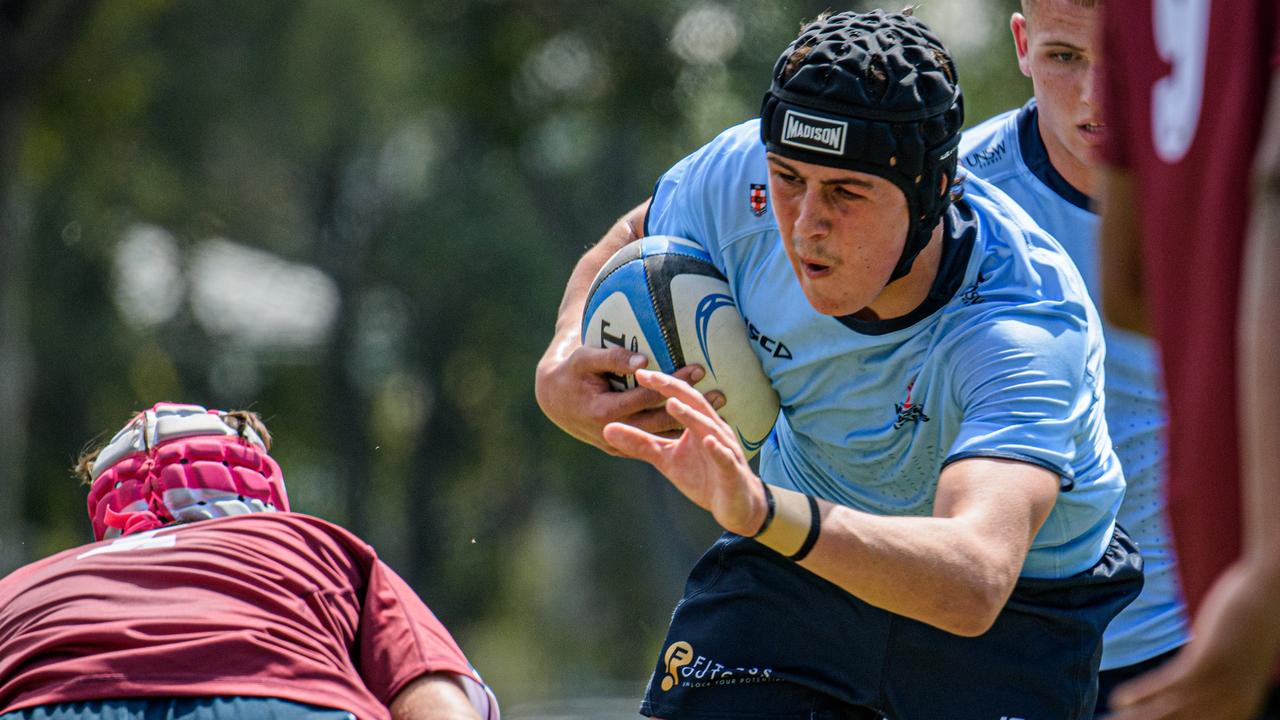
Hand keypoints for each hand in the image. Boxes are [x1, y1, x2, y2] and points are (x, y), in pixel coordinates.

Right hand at [535, 344, 715, 456]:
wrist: (554, 400)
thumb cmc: (571, 372)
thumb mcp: (585, 358)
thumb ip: (614, 358)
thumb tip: (643, 362)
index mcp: (604, 411)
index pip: (646, 398)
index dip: (673, 385)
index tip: (698, 370)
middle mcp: (613, 432)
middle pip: (659, 420)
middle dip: (690, 408)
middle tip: (720, 395)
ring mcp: (618, 443)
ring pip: (658, 435)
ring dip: (688, 424)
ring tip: (717, 412)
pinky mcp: (622, 448)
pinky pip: (652, 441)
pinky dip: (674, 434)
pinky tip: (697, 426)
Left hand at [602, 369, 763, 534]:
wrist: (736, 505)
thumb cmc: (703, 477)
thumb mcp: (666, 459)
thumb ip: (640, 443)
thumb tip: (606, 429)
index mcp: (698, 424)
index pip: (680, 398)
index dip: (662, 385)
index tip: (639, 373)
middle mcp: (713, 430)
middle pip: (695, 404)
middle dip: (674, 389)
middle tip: (651, 376)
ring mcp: (725, 449)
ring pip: (709, 428)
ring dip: (691, 416)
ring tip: (672, 403)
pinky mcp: (732, 471)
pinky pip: (725, 458)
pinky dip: (717, 449)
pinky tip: (707, 441)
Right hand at [1108, 561, 1279, 719]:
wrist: (1270, 593)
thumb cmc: (1252, 624)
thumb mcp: (1237, 664)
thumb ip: (1217, 682)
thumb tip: (1193, 689)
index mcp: (1238, 710)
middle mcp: (1230, 706)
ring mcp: (1219, 685)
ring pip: (1169, 714)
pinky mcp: (1207, 662)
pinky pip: (1168, 685)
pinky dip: (1142, 694)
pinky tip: (1119, 698)